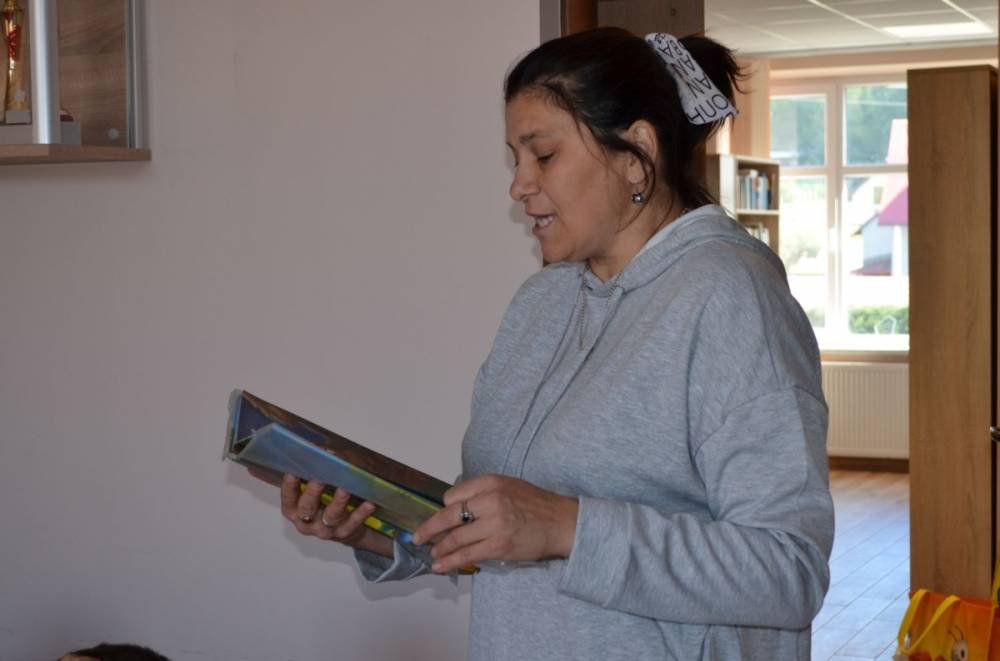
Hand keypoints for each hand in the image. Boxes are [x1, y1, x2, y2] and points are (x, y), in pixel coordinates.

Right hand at [264, 470, 391, 556]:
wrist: (345, 530)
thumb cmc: (325, 504)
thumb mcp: (315, 492)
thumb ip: (314, 475)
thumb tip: (323, 450)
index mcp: (295, 511)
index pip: (289, 499)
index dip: (289, 486)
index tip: (292, 472)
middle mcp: (307, 522)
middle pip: (307, 509)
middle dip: (312, 493)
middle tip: (319, 479)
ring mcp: (325, 530)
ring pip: (331, 516)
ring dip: (338, 501)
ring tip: (345, 488)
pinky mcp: (344, 534)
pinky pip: (353, 523)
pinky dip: (361, 513)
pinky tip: (369, 503)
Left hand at [411, 474, 578, 573]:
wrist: (562, 522)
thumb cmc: (537, 505)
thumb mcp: (509, 486)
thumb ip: (484, 493)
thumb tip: (457, 508)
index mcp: (491, 482)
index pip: (453, 495)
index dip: (446, 509)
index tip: (443, 518)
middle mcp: (491, 500)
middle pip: (448, 516)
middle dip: (429, 529)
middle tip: (417, 537)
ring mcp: (494, 524)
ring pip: (455, 538)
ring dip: (439, 548)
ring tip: (432, 553)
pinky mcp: (499, 546)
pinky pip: (467, 555)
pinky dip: (450, 562)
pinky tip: (440, 565)